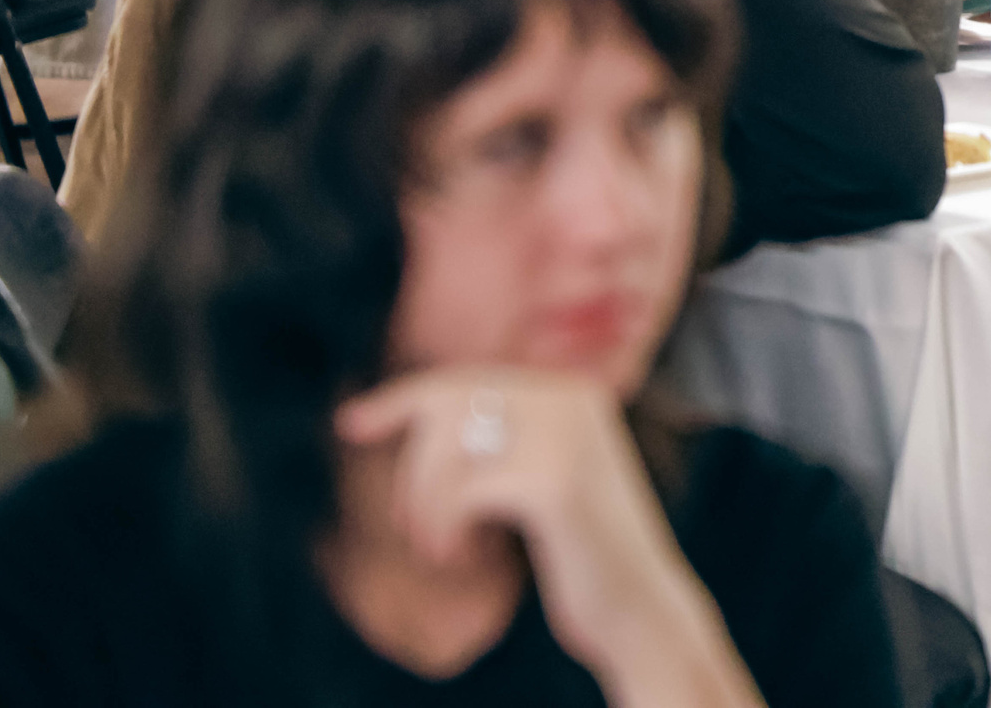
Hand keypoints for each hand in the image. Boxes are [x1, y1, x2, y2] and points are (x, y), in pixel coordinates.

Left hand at [336, 368, 732, 693]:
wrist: (640, 610)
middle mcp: (573, 400)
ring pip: (447, 451)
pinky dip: (445, 531)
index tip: (349, 426)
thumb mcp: (544, 478)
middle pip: (447, 411)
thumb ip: (501, 436)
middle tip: (414, 531)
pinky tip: (463, 558)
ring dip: (424, 508)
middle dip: (412, 474)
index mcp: (574, 391)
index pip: (467, 381)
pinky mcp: (554, 484)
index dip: (401, 400)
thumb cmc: (583, 552)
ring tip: (440, 549)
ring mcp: (567, 438)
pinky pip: (459, 494)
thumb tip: (406, 408)